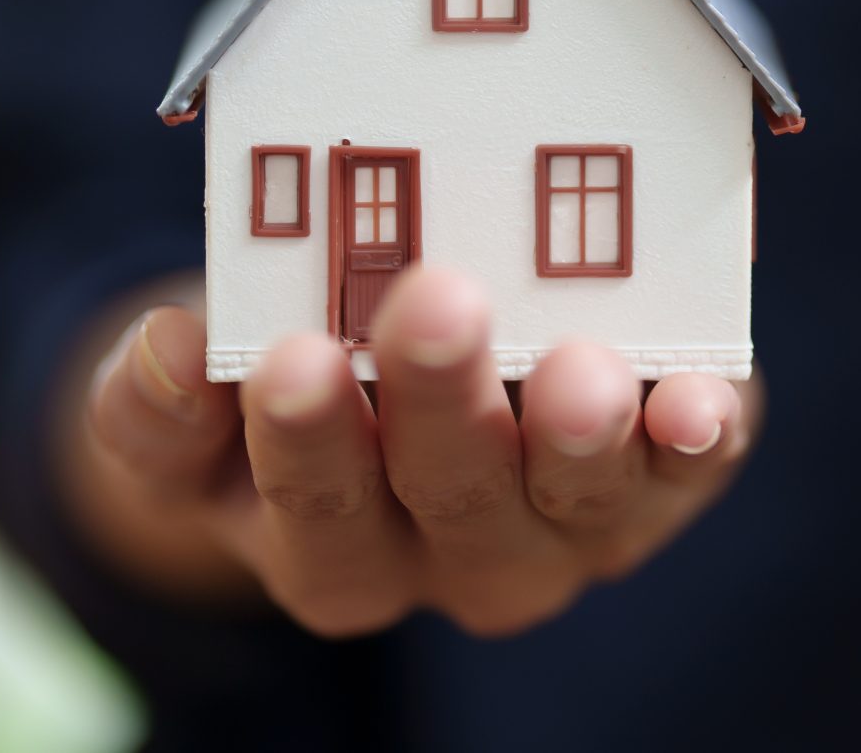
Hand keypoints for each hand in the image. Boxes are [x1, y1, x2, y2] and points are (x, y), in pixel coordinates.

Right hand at [72, 268, 755, 637]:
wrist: (403, 375)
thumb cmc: (289, 376)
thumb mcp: (193, 410)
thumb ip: (158, 404)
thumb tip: (165, 350)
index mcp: (335, 552)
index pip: (319, 518)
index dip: (307, 445)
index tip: (289, 358)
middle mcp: (460, 560)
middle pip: (456, 506)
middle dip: (445, 407)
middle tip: (436, 299)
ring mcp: (571, 526)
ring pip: (581, 505)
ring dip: (582, 437)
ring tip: (577, 371)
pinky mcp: (665, 471)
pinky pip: (689, 471)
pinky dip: (699, 440)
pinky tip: (702, 399)